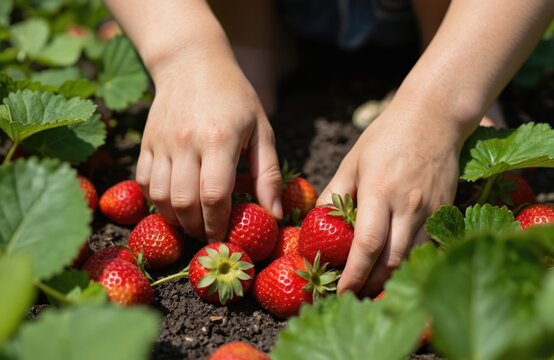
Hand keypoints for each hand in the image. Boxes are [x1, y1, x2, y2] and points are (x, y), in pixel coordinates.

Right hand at [136, 50, 281, 240]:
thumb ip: (268, 174)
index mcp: (219, 140)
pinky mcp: (146, 142)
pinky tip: (173, 203)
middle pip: (184, 203)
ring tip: (192, 223)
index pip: (214, 196)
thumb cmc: (235, 97)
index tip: (225, 237)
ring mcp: (162, 143)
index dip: (219, 224)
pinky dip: (156, 201)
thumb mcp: (261, 130)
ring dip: (176, 219)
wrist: (191, 63)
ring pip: (160, 197)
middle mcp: (186, 142)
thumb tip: (275, 215)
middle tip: (209, 234)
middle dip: (197, 228)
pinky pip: (144, 182)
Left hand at [317, 105, 463, 296]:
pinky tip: (396, 270)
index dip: (352, 275)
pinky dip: (410, 264)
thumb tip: (314, 225)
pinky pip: (427, 248)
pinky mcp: (445, 211)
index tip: (340, 293)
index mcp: (379, 192)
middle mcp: (407, 206)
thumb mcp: (352, 162)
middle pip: (391, 262)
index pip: (365, 246)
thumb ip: (334, 195)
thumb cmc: (386, 138)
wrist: (433, 118)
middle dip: (371, 286)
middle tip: (354, 297)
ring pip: (411, 260)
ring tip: (371, 289)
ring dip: (391, 280)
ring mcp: (430, 211)